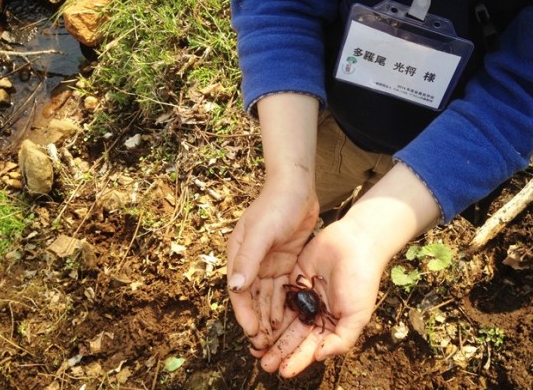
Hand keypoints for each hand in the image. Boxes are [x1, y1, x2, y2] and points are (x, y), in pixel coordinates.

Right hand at [227, 177, 318, 350]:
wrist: (297, 188)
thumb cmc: (275, 206)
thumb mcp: (260, 232)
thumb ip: (248, 259)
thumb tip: (235, 287)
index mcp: (239, 255)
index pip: (239, 290)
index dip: (244, 312)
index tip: (252, 332)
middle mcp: (251, 262)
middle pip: (252, 297)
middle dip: (256, 320)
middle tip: (264, 344)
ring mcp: (268, 263)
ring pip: (267, 296)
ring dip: (269, 316)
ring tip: (275, 338)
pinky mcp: (285, 262)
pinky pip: (282, 288)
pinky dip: (282, 304)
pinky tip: (288, 320)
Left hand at [254, 162, 440, 376]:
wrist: (356, 243)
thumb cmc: (362, 280)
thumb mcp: (357, 316)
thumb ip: (341, 340)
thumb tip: (319, 357)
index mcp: (331, 323)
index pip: (311, 346)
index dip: (297, 360)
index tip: (282, 372)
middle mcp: (316, 311)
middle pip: (294, 335)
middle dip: (280, 350)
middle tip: (264, 364)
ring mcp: (305, 294)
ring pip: (285, 318)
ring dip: (272, 333)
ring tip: (257, 347)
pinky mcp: (295, 277)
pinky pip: (280, 296)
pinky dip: (271, 308)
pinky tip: (259, 319)